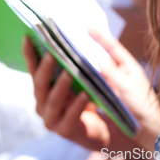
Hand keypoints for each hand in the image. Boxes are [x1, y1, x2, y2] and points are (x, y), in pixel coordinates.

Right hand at [23, 34, 159, 152]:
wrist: (131, 125)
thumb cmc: (119, 91)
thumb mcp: (116, 67)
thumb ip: (103, 51)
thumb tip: (88, 29)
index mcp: (55, 80)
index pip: (39, 66)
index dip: (31, 52)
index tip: (28, 35)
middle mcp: (50, 98)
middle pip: (40, 82)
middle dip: (45, 67)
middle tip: (52, 53)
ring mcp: (56, 116)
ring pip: (52, 100)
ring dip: (60, 86)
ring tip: (69, 72)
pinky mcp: (67, 131)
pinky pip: (69, 117)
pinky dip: (77, 106)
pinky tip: (85, 95)